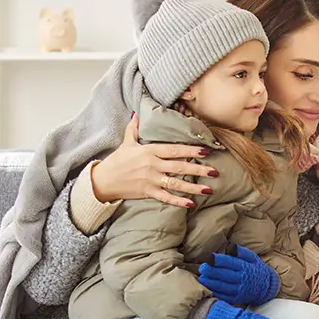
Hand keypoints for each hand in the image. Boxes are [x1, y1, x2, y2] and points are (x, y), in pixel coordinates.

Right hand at [90, 111, 217, 208]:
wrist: (103, 180)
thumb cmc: (116, 161)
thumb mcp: (126, 142)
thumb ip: (134, 129)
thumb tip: (137, 114)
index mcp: (149, 151)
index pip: (174, 150)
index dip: (190, 150)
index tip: (205, 151)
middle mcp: (152, 165)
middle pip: (179, 167)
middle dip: (199, 169)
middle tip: (215, 171)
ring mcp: (150, 180)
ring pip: (175, 184)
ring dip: (193, 187)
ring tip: (208, 189)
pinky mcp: (147, 192)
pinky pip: (165, 197)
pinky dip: (178, 201)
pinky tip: (190, 204)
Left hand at [198, 246, 279, 306]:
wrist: (266, 288)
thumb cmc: (256, 270)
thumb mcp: (253, 258)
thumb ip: (242, 252)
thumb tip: (232, 246)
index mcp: (244, 267)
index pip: (230, 263)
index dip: (219, 260)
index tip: (210, 257)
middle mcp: (241, 279)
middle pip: (224, 275)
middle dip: (212, 272)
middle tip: (202, 268)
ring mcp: (239, 290)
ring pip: (222, 287)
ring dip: (210, 283)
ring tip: (201, 279)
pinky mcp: (236, 299)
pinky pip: (223, 297)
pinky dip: (214, 293)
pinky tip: (206, 289)